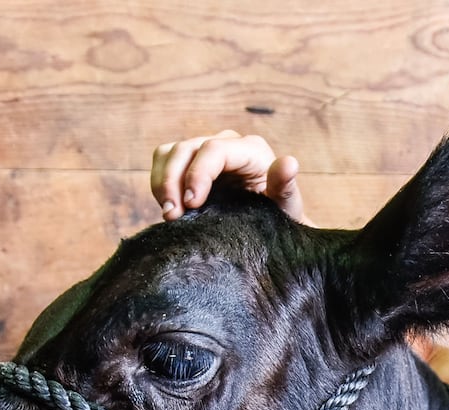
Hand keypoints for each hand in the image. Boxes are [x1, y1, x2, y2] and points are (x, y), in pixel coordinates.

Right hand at [150, 129, 309, 223]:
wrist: (269, 226)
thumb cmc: (280, 216)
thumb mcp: (287, 206)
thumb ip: (285, 185)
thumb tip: (289, 163)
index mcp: (250, 150)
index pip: (214, 150)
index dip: (197, 174)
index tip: (191, 204)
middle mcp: (226, 144)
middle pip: (186, 148)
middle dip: (173, 181)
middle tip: (172, 215)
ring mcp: (205, 151)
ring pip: (170, 152)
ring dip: (162, 182)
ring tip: (169, 214)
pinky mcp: (190, 163)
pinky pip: (164, 162)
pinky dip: (159, 183)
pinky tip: (168, 207)